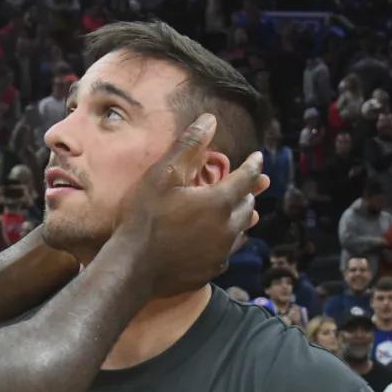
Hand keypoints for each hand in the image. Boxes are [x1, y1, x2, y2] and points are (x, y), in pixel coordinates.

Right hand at [116, 113, 267, 296]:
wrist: (132, 268)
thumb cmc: (144, 218)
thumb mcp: (163, 175)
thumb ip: (189, 146)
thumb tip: (210, 120)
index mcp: (219, 201)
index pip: (247, 178)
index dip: (253, 165)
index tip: (258, 158)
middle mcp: (227, 228)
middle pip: (247, 206)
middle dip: (248, 192)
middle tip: (251, 185)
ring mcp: (220, 252)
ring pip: (241, 231)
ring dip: (242, 218)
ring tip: (245, 213)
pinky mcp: (210, 271)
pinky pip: (227, 252)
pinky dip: (227, 240)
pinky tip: (219, 241)